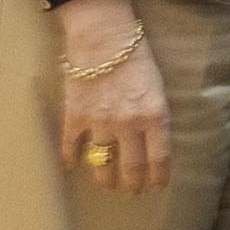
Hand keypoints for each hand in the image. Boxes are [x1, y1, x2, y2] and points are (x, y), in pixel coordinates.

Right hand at [46, 0, 163, 194]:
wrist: (103, 39)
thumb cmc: (137, 58)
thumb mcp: (158, 88)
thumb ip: (156, 115)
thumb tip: (154, 138)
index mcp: (155, 117)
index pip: (159, 159)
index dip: (157, 178)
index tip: (156, 187)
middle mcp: (128, 125)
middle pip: (131, 167)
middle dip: (133, 184)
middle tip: (132, 191)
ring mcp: (99, 123)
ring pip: (101, 163)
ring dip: (105, 178)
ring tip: (107, 184)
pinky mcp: (74, 116)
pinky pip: (70, 146)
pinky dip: (70, 159)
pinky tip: (71, 167)